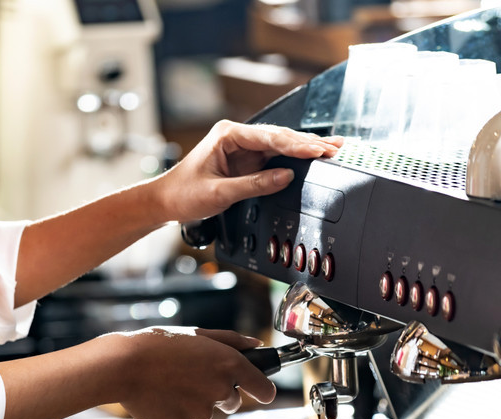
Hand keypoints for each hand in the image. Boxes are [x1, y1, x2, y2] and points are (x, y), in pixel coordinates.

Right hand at [110, 326, 276, 418]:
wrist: (122, 367)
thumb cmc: (156, 346)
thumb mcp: (196, 334)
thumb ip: (231, 340)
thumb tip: (256, 344)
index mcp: (228, 364)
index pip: (264, 388)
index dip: (263, 390)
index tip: (262, 392)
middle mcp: (221, 389)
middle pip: (232, 402)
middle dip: (219, 393)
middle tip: (192, 378)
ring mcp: (202, 412)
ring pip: (206, 412)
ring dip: (193, 402)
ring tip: (169, 384)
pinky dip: (176, 415)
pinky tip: (161, 399)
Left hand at [151, 120, 342, 222]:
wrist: (165, 202)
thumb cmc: (183, 193)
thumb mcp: (219, 192)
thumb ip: (254, 185)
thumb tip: (285, 177)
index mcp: (228, 134)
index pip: (270, 137)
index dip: (296, 145)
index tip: (317, 150)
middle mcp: (237, 136)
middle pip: (280, 137)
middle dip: (308, 143)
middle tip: (335, 148)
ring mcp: (243, 148)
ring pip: (281, 145)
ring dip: (305, 149)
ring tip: (333, 149)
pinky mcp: (247, 161)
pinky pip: (275, 157)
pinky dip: (294, 158)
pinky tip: (312, 157)